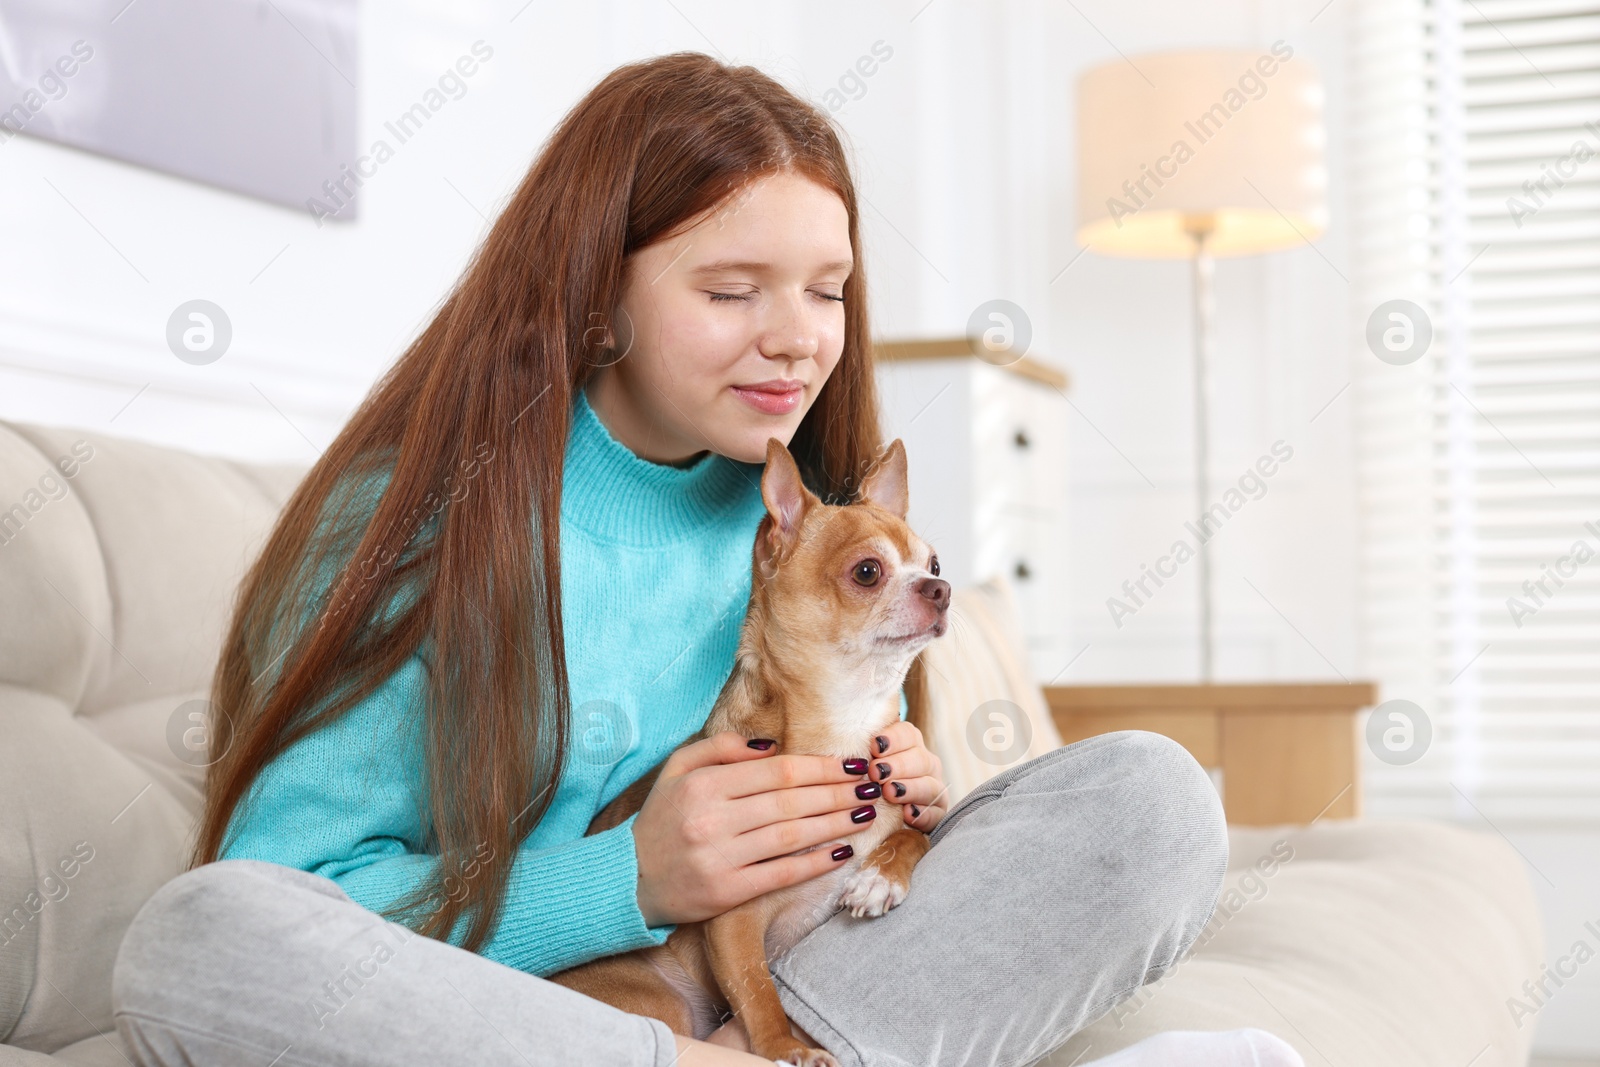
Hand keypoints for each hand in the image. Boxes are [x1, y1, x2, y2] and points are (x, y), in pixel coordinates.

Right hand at [632, 731, 879, 927]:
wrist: (627, 878)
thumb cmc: (661, 819)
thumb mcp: (677, 769)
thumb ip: (721, 748)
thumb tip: (772, 746)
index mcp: (704, 784)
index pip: (777, 771)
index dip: (820, 767)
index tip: (851, 764)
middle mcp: (712, 818)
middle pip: (791, 801)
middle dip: (838, 792)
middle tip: (871, 786)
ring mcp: (719, 857)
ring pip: (791, 836)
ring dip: (835, 824)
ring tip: (864, 814)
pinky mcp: (725, 893)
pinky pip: (780, 874)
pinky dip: (813, 863)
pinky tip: (840, 853)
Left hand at [863, 721, 947, 832]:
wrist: (878, 816)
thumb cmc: (863, 780)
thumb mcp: (860, 761)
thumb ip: (857, 747)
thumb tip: (840, 725)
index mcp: (909, 745)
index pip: (908, 734)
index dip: (893, 738)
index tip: (874, 745)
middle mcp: (925, 764)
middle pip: (920, 759)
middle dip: (898, 765)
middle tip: (875, 772)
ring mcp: (933, 788)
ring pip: (930, 785)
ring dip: (910, 788)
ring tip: (889, 792)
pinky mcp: (936, 813)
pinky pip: (936, 814)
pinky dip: (923, 814)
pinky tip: (908, 814)